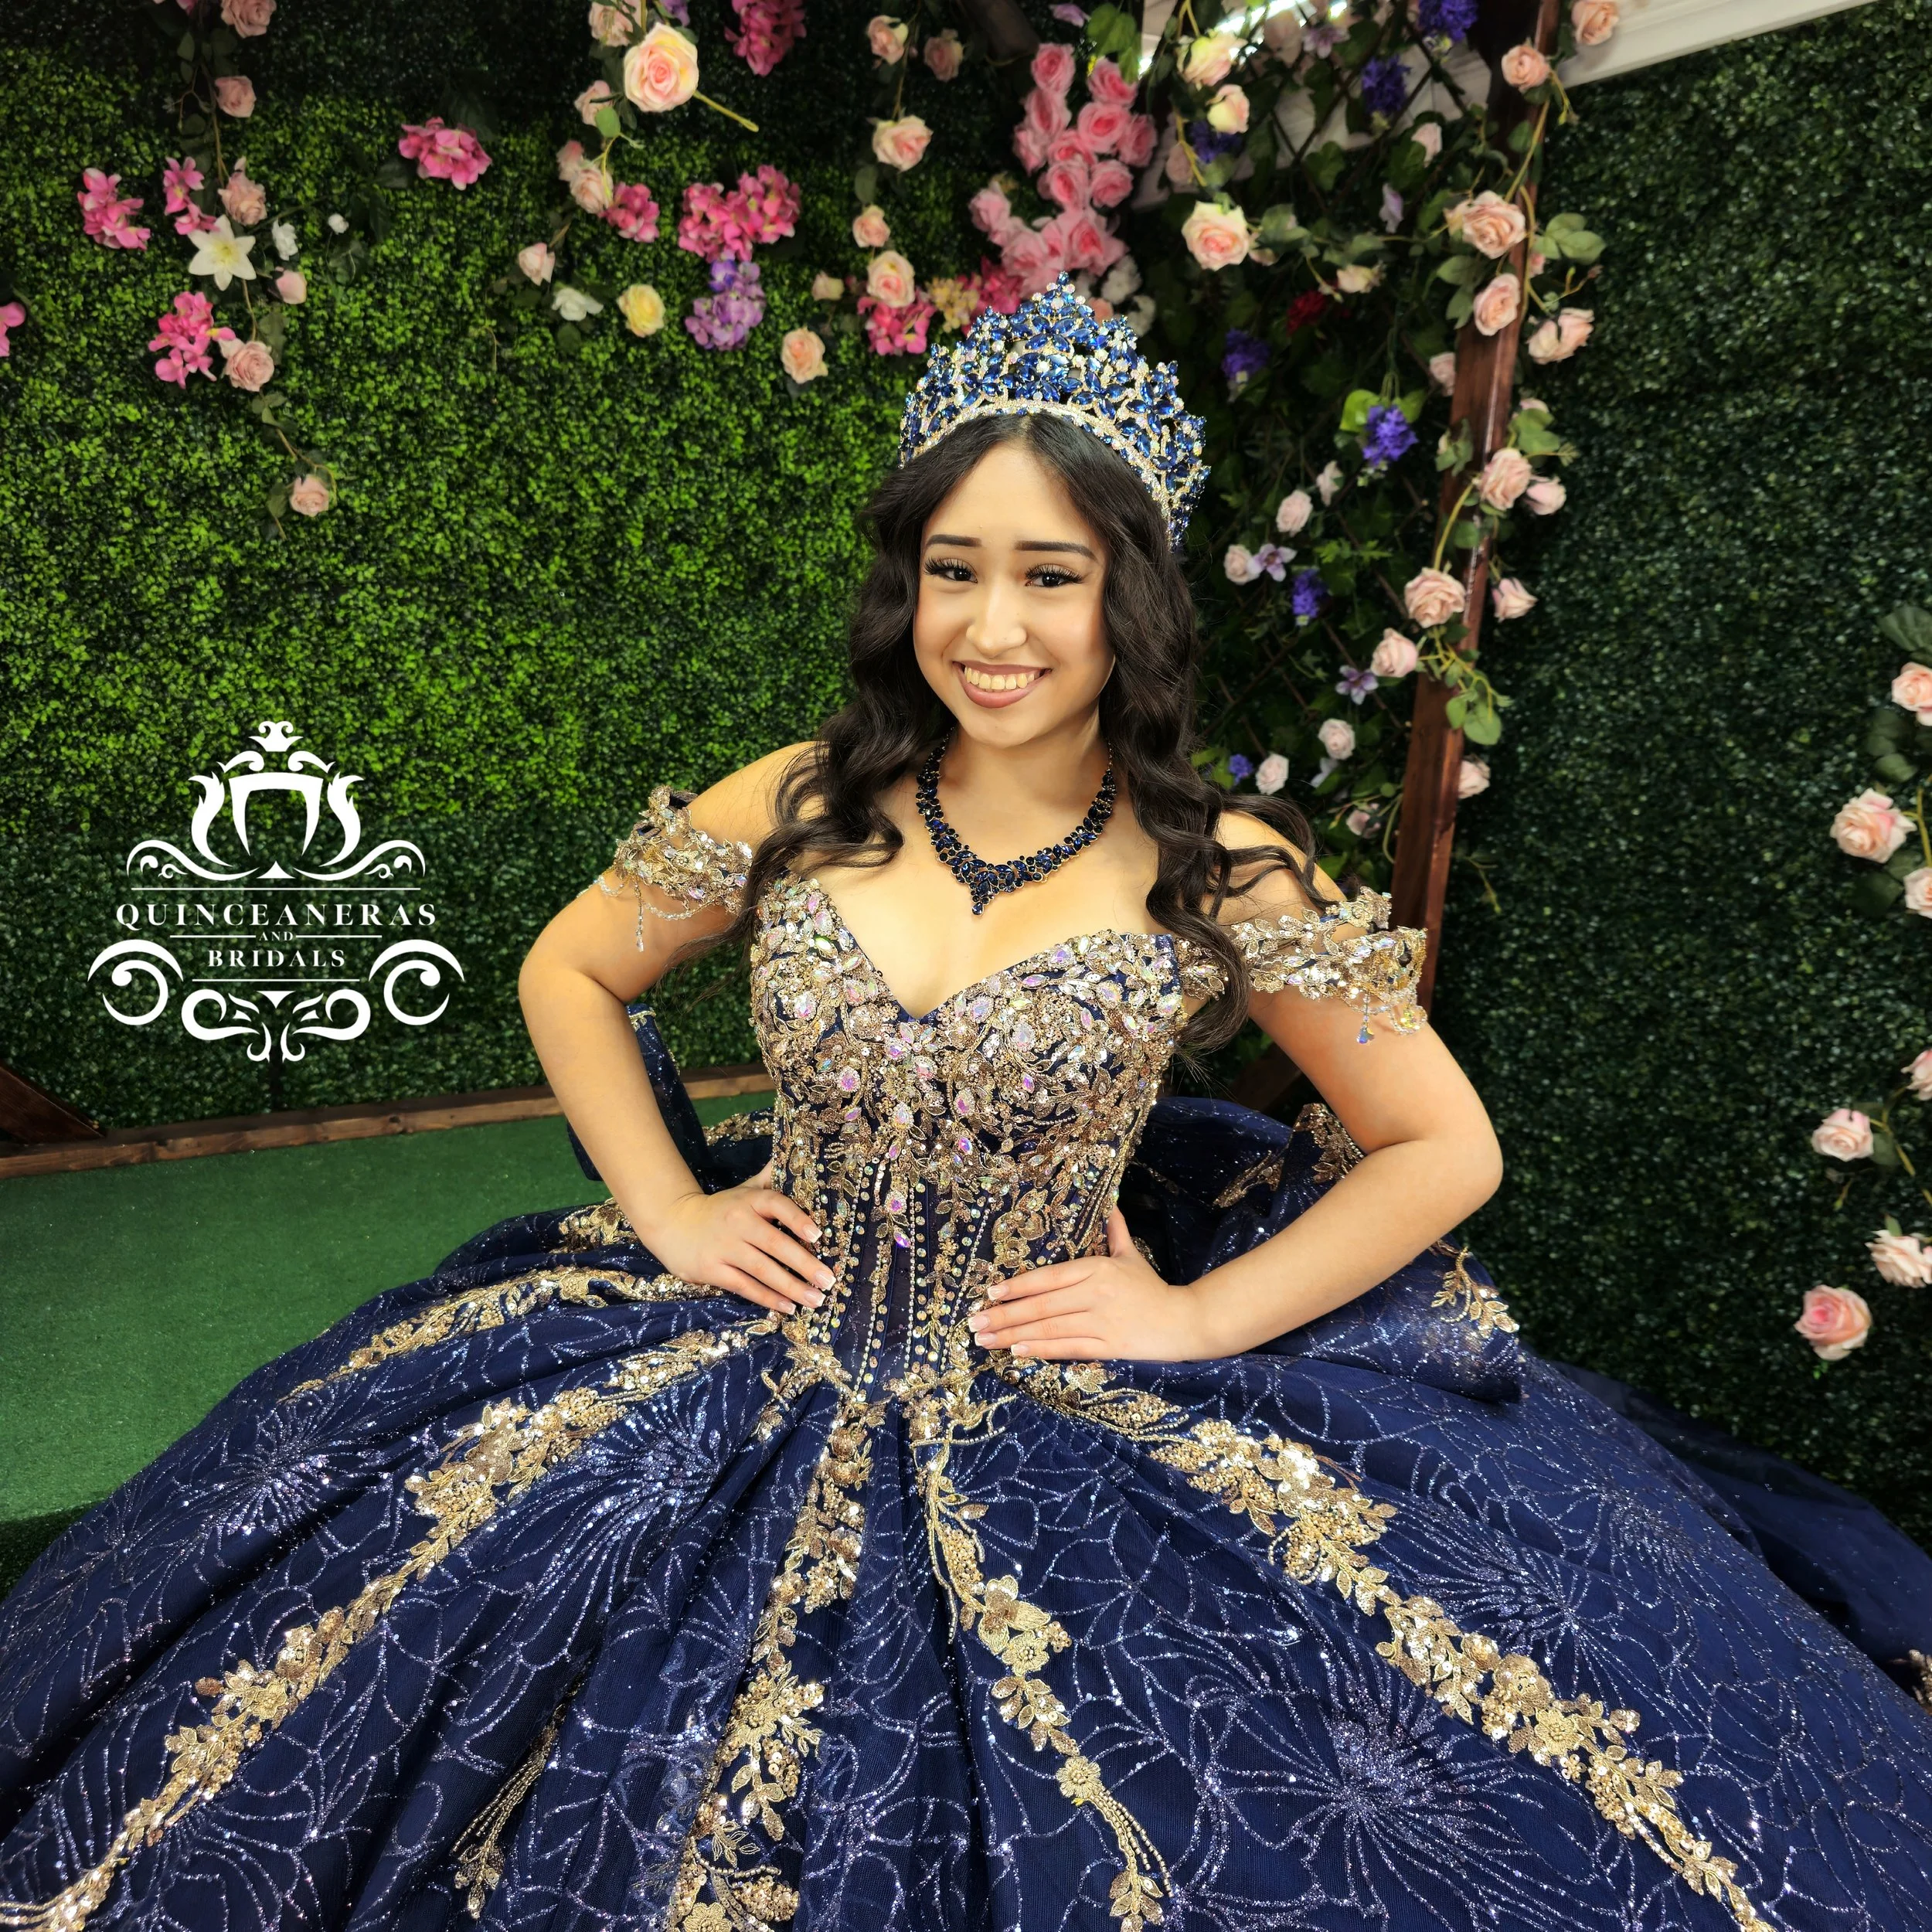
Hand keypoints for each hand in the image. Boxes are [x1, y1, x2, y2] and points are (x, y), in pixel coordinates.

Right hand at [635, 1162, 835, 1315]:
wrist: (673, 1223)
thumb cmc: (722, 1209)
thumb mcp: (744, 1190)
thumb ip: (770, 1179)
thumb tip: (799, 1157)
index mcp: (749, 1200)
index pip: (776, 1204)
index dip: (797, 1219)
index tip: (818, 1235)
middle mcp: (738, 1222)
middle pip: (775, 1243)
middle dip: (804, 1263)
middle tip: (828, 1280)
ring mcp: (724, 1247)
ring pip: (763, 1270)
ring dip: (791, 1287)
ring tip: (816, 1299)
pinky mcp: (712, 1270)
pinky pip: (745, 1287)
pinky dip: (768, 1298)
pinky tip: (788, 1307)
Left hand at [967, 1208, 1219, 1361]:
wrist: (1183, 1320)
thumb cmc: (1152, 1288)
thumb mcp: (1132, 1256)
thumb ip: (1115, 1232)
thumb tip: (1109, 1204)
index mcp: (1096, 1268)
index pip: (1049, 1277)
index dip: (1018, 1286)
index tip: (990, 1293)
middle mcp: (1095, 1293)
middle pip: (1041, 1305)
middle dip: (1004, 1314)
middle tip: (973, 1322)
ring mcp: (1101, 1321)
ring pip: (1049, 1327)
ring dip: (1013, 1333)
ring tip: (984, 1339)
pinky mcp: (1108, 1346)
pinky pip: (1068, 1347)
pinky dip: (1040, 1349)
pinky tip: (1016, 1350)